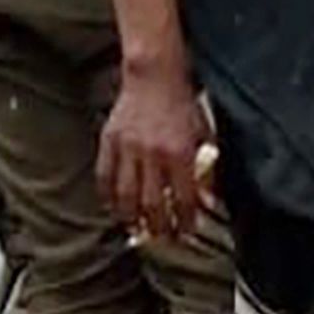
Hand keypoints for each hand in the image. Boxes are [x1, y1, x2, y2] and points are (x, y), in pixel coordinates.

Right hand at [98, 63, 206, 246]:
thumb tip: (209, 198)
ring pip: (125, 194)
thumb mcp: (205, 135)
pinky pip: (105, 175)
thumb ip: (207, 168)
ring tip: (135, 229)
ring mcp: (128, 148)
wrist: (155, 76)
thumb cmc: (183, 104)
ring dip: (130, 217)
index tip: (186, 232)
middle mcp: (153, 154)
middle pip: (153, 203)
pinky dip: (107, 195)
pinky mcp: (109, 140)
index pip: (184, 199)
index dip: (185, 221)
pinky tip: (112, 207)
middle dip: (158, 226)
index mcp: (180, 153)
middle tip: (162, 237)